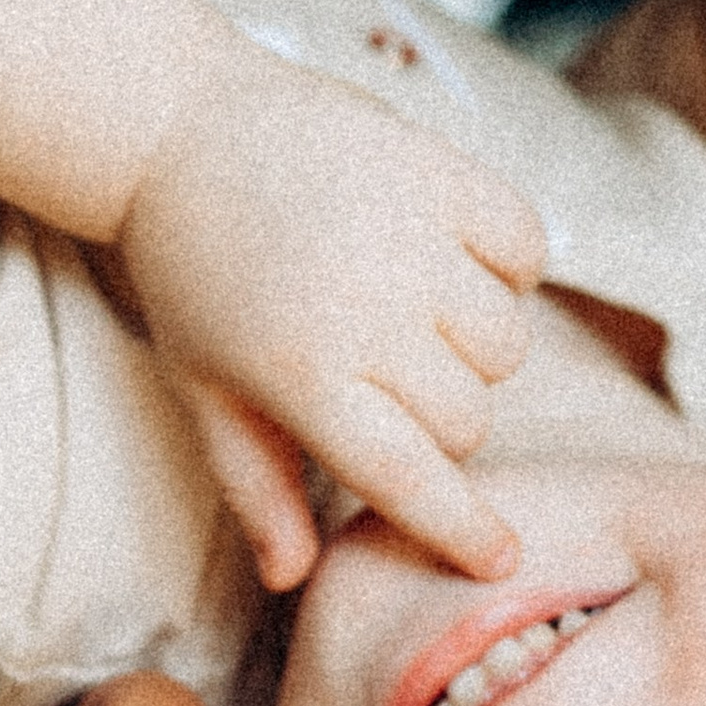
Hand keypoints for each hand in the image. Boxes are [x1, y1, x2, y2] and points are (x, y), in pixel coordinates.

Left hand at [117, 48, 547, 591]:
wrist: (178, 127)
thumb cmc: (191, 274)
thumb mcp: (206, 390)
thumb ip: (256, 487)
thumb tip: (290, 578)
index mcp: (304, 378)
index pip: (413, 480)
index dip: (463, 531)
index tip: (500, 559)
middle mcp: (368, 312)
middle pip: (469, 421)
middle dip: (440, 419)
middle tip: (386, 376)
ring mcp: (412, 236)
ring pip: (508, 346)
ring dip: (476, 346)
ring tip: (415, 310)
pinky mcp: (441, 170)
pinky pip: (527, 247)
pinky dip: (508, 263)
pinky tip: (454, 255)